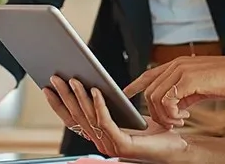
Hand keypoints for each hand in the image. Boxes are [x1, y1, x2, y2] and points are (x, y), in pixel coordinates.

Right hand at [43, 76, 185, 161]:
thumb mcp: (127, 114)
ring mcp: (109, 145)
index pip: (72, 119)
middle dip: (64, 95)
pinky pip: (105, 122)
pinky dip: (99, 105)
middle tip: (55, 77)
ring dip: (79, 97)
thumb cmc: (155, 131)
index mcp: (100, 135)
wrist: (176, 146)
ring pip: (88, 117)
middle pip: (76, 116)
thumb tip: (93, 85)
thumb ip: (110, 106)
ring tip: (73, 79)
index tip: (48, 87)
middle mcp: (100, 142)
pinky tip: (96, 90)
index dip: (58, 103)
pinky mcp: (121, 144)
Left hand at [123, 55, 224, 128]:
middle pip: (149, 90)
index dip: (135, 84)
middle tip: (171, 122)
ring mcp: (181, 70)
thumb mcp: (199, 86)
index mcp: (178, 64)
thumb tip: (173, 106)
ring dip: (164, 115)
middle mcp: (176, 65)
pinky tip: (184, 117)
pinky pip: (167, 100)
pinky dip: (171, 113)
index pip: (149, 73)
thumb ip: (183, 93)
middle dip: (155, 111)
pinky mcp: (187, 79)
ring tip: (179, 121)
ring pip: (155, 97)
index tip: (126, 93)